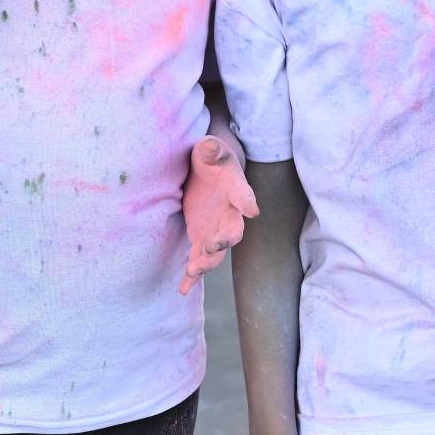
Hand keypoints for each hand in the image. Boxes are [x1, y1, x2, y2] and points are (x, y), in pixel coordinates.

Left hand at [178, 136, 256, 294]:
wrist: (210, 172)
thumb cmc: (213, 159)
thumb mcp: (211, 149)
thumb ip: (210, 148)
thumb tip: (208, 146)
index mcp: (236, 190)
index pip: (244, 195)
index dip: (247, 201)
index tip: (251, 208)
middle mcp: (230, 215)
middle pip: (232, 231)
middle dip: (224, 239)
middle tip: (214, 246)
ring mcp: (216, 230)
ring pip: (216, 251)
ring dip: (207, 261)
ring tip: (194, 269)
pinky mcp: (201, 238)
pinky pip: (198, 260)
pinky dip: (192, 276)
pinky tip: (183, 289)